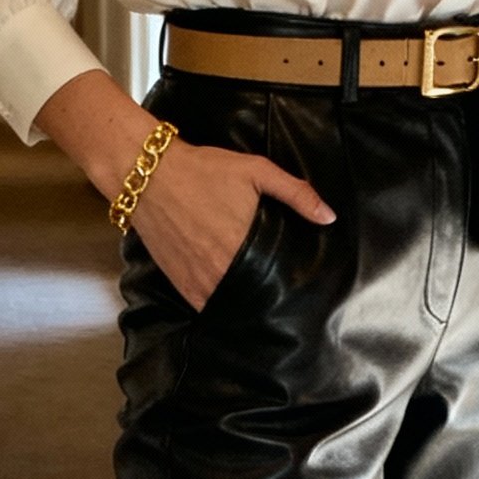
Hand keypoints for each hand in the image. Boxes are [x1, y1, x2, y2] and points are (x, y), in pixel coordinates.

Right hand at [123, 135, 333, 310]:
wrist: (149, 174)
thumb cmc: (204, 170)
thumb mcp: (256, 171)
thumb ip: (295, 193)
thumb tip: (329, 217)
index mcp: (246, 244)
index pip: (279, 279)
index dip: (292, 286)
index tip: (303, 288)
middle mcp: (223, 268)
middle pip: (258, 297)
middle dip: (271, 297)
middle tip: (286, 299)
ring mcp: (200, 279)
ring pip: (233, 305)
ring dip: (247, 306)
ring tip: (262, 304)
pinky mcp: (181, 283)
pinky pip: (206, 308)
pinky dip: (220, 308)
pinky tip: (231, 304)